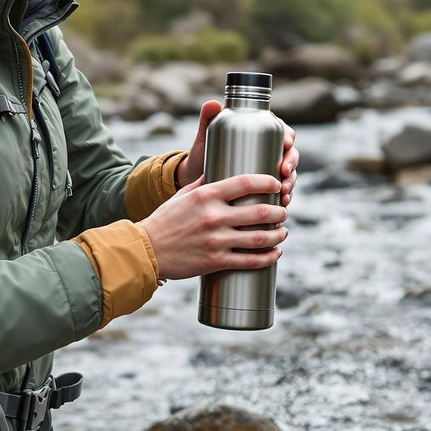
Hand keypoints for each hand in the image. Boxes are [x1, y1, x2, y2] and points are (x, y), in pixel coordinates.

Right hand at [141, 172, 287, 280]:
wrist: (146, 250)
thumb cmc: (165, 220)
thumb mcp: (182, 195)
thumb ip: (203, 183)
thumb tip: (219, 170)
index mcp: (207, 195)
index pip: (246, 182)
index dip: (268, 182)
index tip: (276, 184)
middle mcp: (214, 216)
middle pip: (260, 211)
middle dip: (279, 212)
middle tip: (283, 212)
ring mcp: (216, 240)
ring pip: (260, 238)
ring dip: (278, 235)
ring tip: (283, 232)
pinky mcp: (216, 261)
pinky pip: (250, 260)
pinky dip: (268, 257)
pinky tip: (276, 253)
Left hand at [178, 102, 299, 207]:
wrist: (196, 181)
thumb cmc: (203, 154)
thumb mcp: (205, 138)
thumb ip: (207, 118)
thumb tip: (214, 103)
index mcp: (257, 131)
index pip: (280, 129)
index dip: (288, 135)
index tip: (286, 144)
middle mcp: (266, 149)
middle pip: (289, 152)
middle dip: (292, 162)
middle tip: (284, 172)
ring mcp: (267, 167)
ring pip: (289, 172)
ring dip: (291, 181)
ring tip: (284, 192)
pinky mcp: (265, 186)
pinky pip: (281, 189)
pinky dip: (286, 195)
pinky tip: (283, 202)